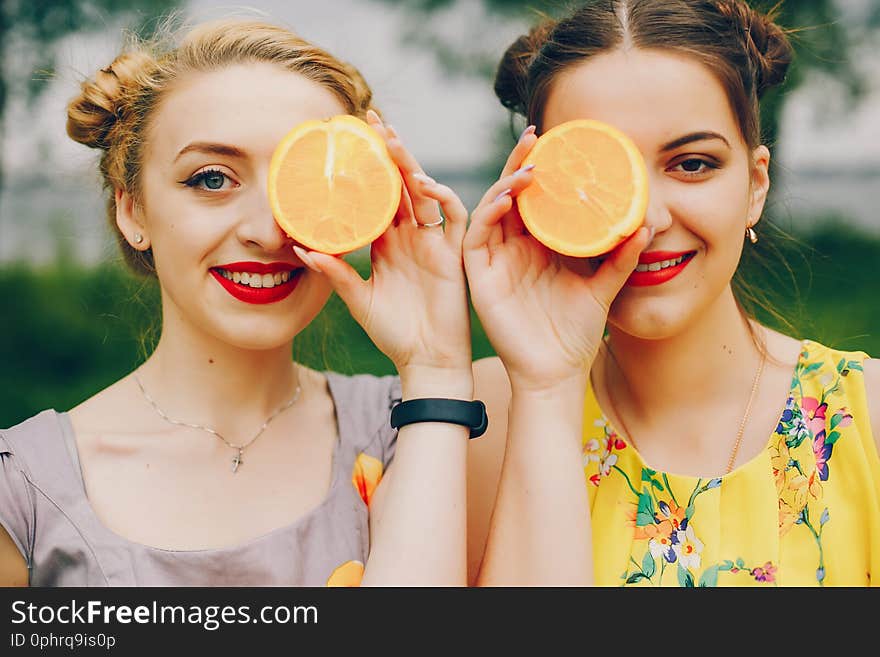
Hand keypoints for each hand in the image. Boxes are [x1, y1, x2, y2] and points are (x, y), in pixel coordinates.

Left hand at [296, 111, 471, 385]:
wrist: (427, 361)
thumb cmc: (394, 333)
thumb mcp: (358, 299)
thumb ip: (335, 272)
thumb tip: (300, 247)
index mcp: (388, 242)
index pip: (376, 196)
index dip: (364, 169)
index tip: (346, 142)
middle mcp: (411, 236)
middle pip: (400, 184)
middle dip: (388, 151)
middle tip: (370, 119)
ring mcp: (434, 242)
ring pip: (425, 192)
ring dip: (410, 164)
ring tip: (391, 139)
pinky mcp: (454, 254)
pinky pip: (455, 217)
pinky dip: (443, 197)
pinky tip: (423, 184)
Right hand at [463, 126, 650, 391]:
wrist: (556, 372)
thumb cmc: (575, 332)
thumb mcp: (602, 287)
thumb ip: (619, 259)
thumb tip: (645, 226)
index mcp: (539, 246)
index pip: (538, 198)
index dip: (544, 169)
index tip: (561, 143)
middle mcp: (514, 247)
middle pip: (512, 194)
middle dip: (521, 163)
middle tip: (538, 136)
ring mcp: (495, 260)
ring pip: (492, 207)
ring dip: (506, 183)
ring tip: (529, 165)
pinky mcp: (479, 276)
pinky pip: (477, 236)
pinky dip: (489, 212)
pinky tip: (508, 198)